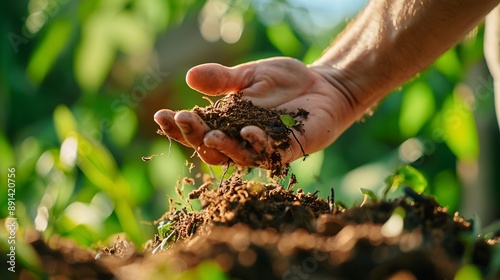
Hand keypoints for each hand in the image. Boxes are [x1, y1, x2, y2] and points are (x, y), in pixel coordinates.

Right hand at [154, 57, 358, 167]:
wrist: (322, 84)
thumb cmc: (284, 80)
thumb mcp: (249, 74)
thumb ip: (222, 79)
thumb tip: (189, 76)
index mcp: (226, 122)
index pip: (196, 129)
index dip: (177, 126)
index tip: (161, 116)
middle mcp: (239, 139)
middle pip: (210, 147)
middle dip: (194, 136)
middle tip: (183, 120)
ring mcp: (262, 147)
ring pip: (236, 157)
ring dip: (222, 148)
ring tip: (210, 135)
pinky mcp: (287, 150)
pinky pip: (269, 154)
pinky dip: (257, 144)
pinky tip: (248, 132)